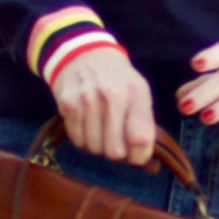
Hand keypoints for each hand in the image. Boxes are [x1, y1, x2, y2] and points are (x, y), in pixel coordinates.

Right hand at [51, 48, 155, 164]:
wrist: (83, 52)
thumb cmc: (116, 78)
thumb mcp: (138, 92)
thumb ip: (145, 126)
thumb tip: (151, 166)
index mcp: (136, 92)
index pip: (141, 139)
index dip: (140, 156)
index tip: (137, 155)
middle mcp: (112, 96)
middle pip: (115, 151)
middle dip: (118, 152)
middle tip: (117, 139)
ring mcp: (88, 100)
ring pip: (94, 149)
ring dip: (99, 145)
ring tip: (101, 127)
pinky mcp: (68, 105)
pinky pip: (77, 141)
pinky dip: (83, 138)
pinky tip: (87, 123)